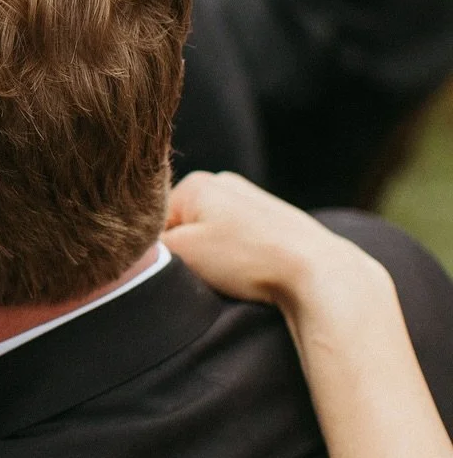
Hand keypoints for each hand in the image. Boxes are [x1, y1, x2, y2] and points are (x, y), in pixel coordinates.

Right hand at [164, 170, 374, 307]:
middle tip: (206, 275)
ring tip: (233, 273)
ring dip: (214, 258)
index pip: (153, 222)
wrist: (318, 270)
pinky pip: (237, 240)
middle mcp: (223, 183)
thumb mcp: (183, 252)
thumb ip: (150, 247)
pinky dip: (238, 258)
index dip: (160, 252)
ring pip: (210, 235)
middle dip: (188, 253)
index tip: (180, 271)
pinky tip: (251, 271)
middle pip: (183, 225)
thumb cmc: (249, 258)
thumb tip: (138, 250)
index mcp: (196, 183)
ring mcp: (250, 199)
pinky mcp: (273, 220)